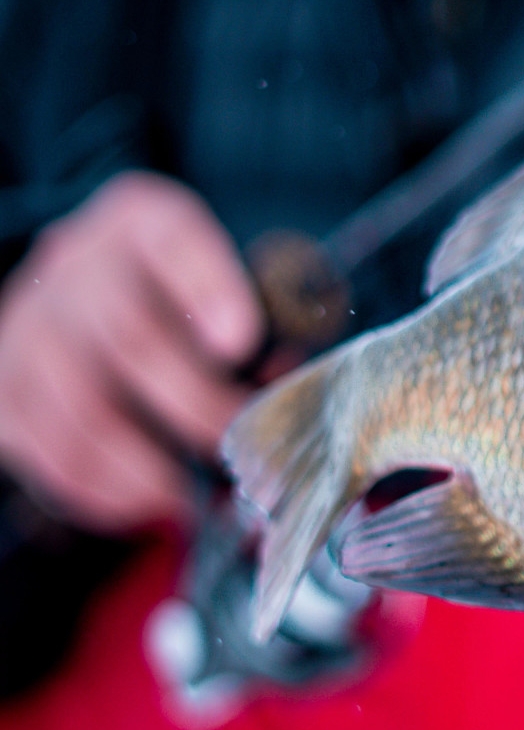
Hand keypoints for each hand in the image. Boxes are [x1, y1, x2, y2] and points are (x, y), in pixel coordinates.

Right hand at [0, 172, 261, 531]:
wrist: (88, 295)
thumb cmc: (186, 301)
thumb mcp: (235, 282)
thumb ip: (273, 328)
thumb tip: (290, 405)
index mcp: (146, 222)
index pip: (172, 236)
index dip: (206, 287)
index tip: (240, 341)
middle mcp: (78, 264)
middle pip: (131, 333)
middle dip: (196, 406)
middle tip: (241, 450)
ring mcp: (30, 325)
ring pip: (79, 404)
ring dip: (143, 467)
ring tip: (191, 502)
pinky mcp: (5, 386)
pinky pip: (42, 446)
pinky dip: (97, 490)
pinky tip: (144, 507)